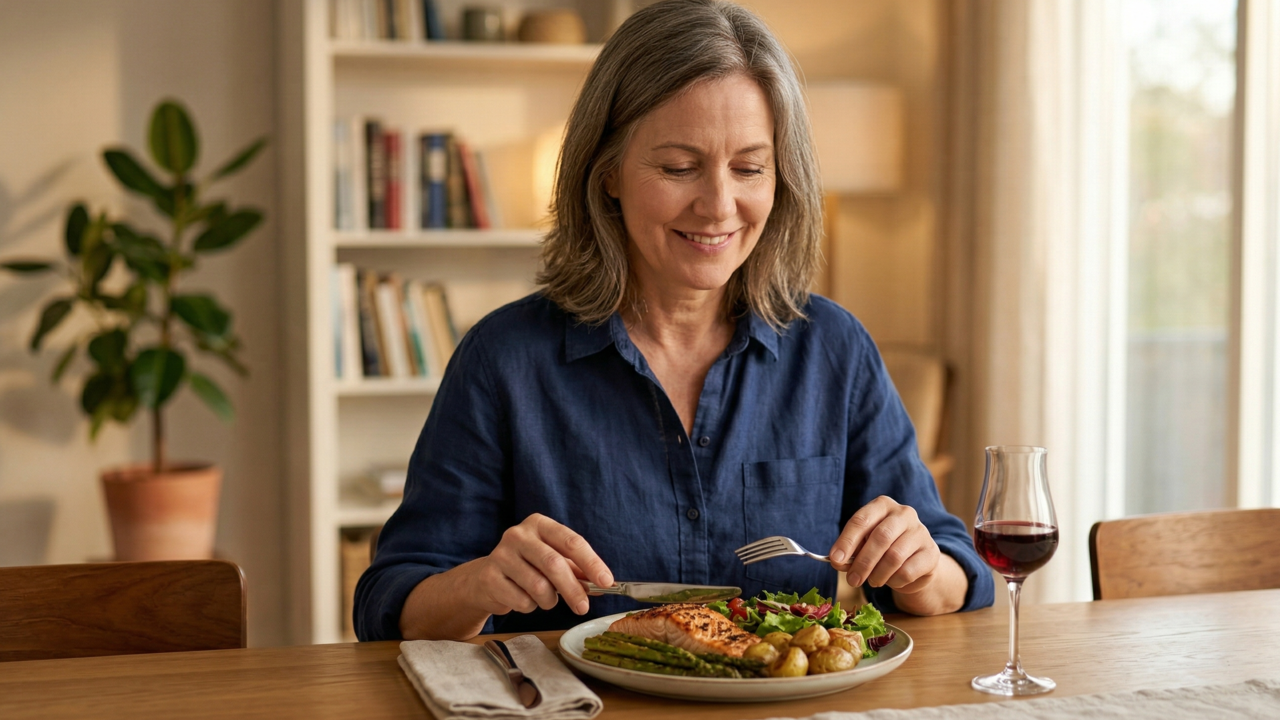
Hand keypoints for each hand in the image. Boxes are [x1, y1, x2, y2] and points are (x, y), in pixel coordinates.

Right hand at [467, 513, 613, 616]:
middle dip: (573, 589)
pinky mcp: (490, 577)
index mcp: (540, 524)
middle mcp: (519, 535)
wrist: (487, 578)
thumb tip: (603, 583)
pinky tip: (525, 599)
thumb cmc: (528, 567)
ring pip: (538, 586)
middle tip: (583, 607)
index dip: (591, 562)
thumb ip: (577, 570)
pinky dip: (530, 606)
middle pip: (554, 564)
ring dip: (549, 600)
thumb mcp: (554, 561)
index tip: (606, 581)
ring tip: (546, 600)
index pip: (571, 541)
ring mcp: (501, 555)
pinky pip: (522, 600)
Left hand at [828, 496, 939, 593]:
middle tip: (852, 580)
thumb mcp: (864, 546)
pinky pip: (908, 571)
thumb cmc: (884, 550)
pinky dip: (894, 581)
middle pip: (880, 537)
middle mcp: (904, 513)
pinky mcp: (931, 553)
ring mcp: (920, 532)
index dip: (846, 541)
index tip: (835, 560)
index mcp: (882, 505)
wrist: (916, 562)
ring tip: (872, 581)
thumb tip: (838, 561)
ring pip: (894, 556)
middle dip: (863, 562)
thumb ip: (850, 553)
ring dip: (878, 574)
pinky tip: (890, 580)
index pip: (861, 520)